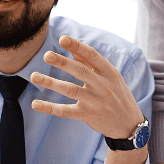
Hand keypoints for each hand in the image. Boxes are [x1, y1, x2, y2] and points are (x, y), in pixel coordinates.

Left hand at [30, 35, 144, 139]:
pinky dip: (49, 108)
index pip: (92, 56)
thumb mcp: (112, 77)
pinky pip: (65, 111)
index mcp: (110, 73)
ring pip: (70, 90)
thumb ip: (93, 65)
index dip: (77, 46)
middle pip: (80, 71)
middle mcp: (103, 86)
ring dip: (50, 82)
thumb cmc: (118, 96)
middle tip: (46, 55)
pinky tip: (35, 104)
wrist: (129, 124)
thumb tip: (73, 50)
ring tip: (34, 76)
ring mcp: (95, 101)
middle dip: (62, 62)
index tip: (62, 38)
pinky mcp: (87, 116)